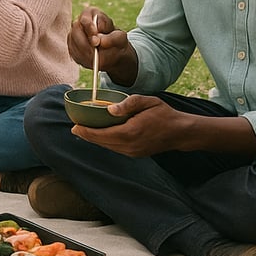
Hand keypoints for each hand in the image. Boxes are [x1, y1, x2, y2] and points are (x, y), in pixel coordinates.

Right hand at [68, 7, 136, 85]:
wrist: (113, 51)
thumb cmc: (116, 41)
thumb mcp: (120, 38)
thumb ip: (112, 38)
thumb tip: (99, 41)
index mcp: (91, 13)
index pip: (85, 19)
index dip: (89, 29)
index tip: (96, 41)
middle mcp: (79, 22)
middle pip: (75, 31)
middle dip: (85, 44)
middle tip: (95, 52)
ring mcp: (73, 34)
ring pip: (73, 44)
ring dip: (85, 53)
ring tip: (96, 57)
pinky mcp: (71, 46)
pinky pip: (73, 53)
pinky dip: (82, 58)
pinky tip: (91, 59)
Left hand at [70, 96, 255, 157]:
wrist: (181, 132)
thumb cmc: (164, 113)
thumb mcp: (147, 102)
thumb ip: (128, 104)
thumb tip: (110, 109)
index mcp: (130, 132)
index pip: (102, 134)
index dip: (86, 132)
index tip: (74, 126)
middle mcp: (130, 146)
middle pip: (102, 142)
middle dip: (87, 136)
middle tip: (74, 128)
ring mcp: (133, 152)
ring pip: (108, 147)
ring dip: (95, 140)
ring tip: (84, 131)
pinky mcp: (136, 154)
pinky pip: (116, 149)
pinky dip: (106, 142)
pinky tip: (101, 136)